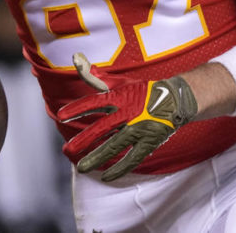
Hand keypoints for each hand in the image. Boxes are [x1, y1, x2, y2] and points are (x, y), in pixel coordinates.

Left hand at [58, 53, 197, 181]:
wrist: (174, 99)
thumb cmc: (141, 91)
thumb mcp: (119, 83)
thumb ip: (95, 77)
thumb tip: (76, 58)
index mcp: (120, 96)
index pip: (96, 101)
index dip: (78, 108)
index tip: (61, 115)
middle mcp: (129, 112)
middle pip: (104, 127)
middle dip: (85, 139)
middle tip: (67, 149)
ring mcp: (140, 128)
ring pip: (116, 145)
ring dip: (98, 157)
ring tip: (81, 167)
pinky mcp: (150, 142)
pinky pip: (133, 158)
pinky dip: (120, 169)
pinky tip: (106, 177)